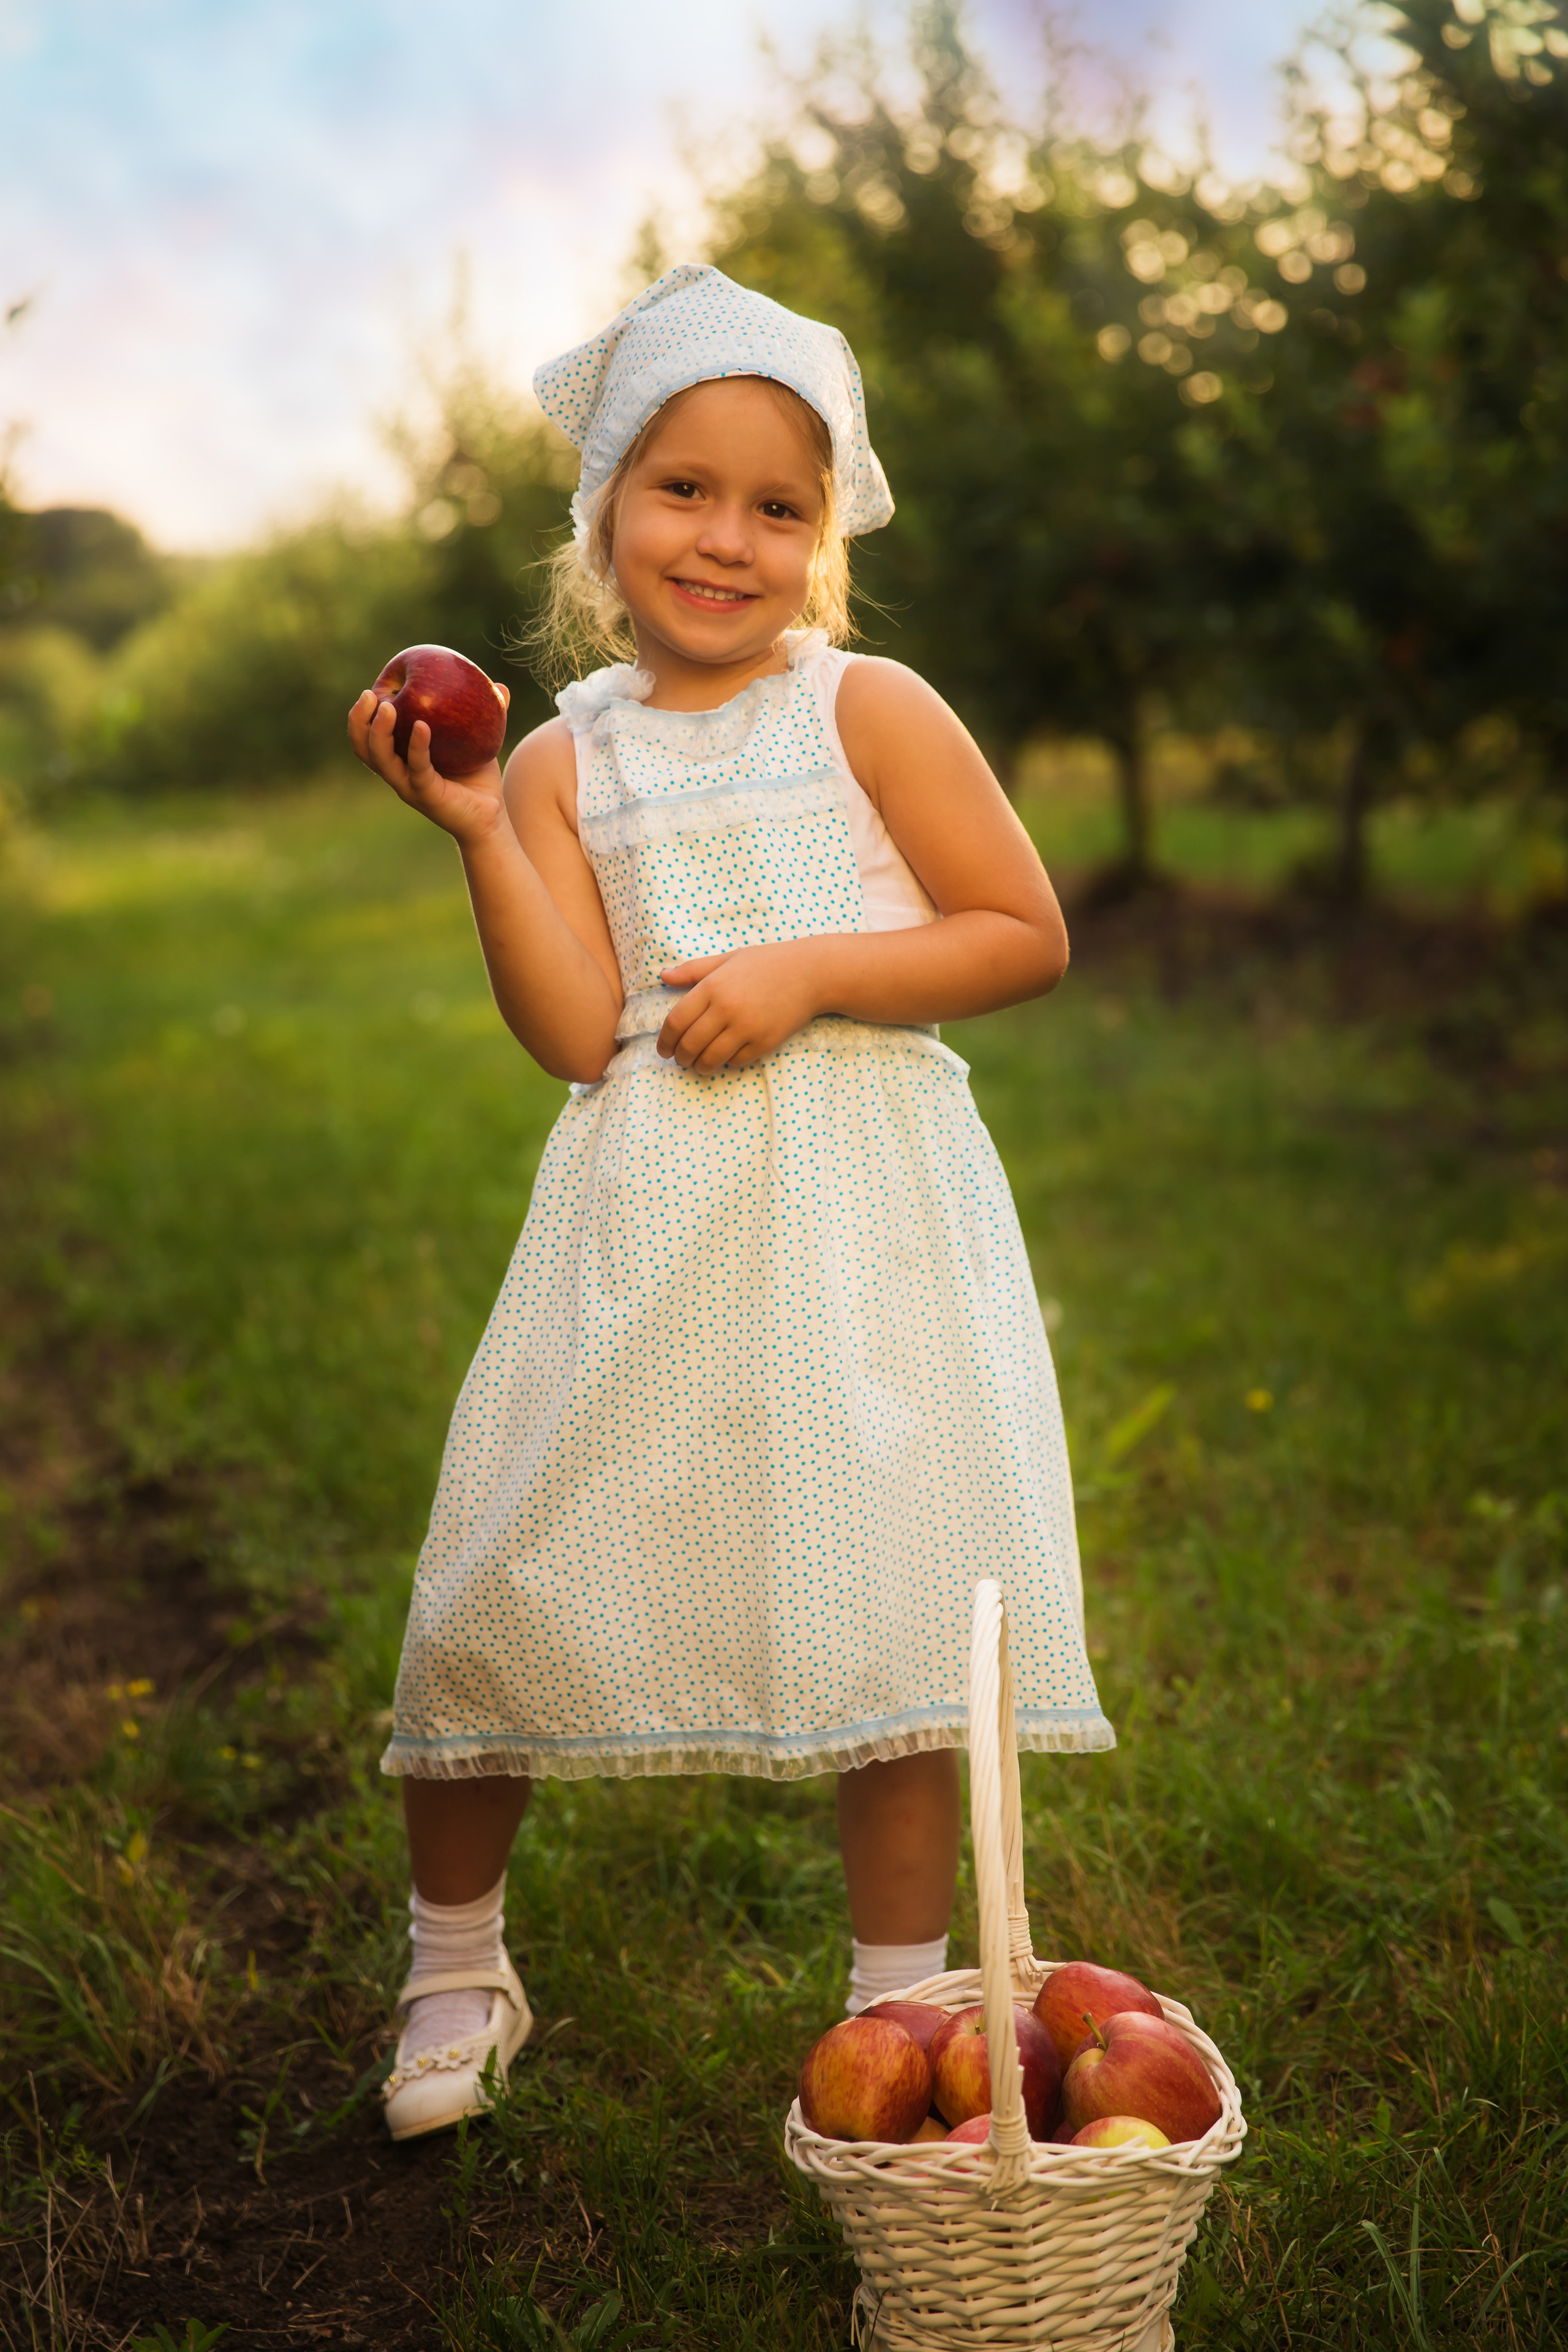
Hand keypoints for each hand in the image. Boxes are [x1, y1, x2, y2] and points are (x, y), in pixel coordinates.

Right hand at [347, 687, 510, 845]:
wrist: (491, 817)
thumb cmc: (478, 778)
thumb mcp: (477, 741)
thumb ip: (485, 714)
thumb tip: (501, 686)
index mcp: (399, 759)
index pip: (368, 737)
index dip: (362, 715)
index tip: (371, 689)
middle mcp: (398, 773)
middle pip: (363, 748)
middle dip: (359, 720)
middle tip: (369, 694)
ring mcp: (410, 786)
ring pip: (382, 760)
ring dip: (379, 732)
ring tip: (387, 707)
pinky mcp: (428, 795)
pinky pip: (418, 769)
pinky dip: (417, 746)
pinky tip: (422, 726)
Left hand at [656, 942, 823, 1070]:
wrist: (812, 973)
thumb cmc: (768, 963)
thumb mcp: (729, 959)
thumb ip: (694, 970)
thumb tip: (663, 976)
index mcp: (712, 986)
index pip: (676, 1022)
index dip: (665, 1040)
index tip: (663, 1050)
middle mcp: (726, 1008)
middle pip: (690, 1044)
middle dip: (680, 1057)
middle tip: (680, 1059)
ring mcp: (746, 1027)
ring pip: (710, 1059)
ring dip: (700, 1066)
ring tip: (699, 1064)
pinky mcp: (764, 1042)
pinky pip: (736, 1061)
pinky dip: (728, 1062)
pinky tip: (727, 1056)